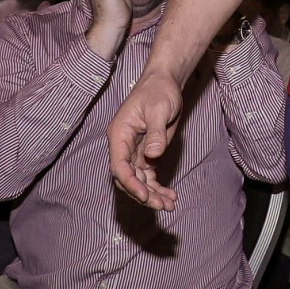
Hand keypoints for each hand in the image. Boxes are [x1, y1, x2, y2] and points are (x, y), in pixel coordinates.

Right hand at [107, 70, 182, 210]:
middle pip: (127, 178)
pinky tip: (170, 196)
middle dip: (143, 194)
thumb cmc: (159, 91)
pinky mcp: (146, 154)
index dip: (130, 183)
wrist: (165, 83)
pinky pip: (148, 176)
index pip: (119, 166)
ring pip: (139, 180)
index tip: (145, 196)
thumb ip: (156, 133)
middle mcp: (123, 146)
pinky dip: (157, 187)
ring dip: (152, 195)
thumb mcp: (159, 109)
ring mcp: (134, 152)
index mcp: (119, 134)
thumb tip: (153, 155)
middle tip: (161, 205)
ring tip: (169, 205)